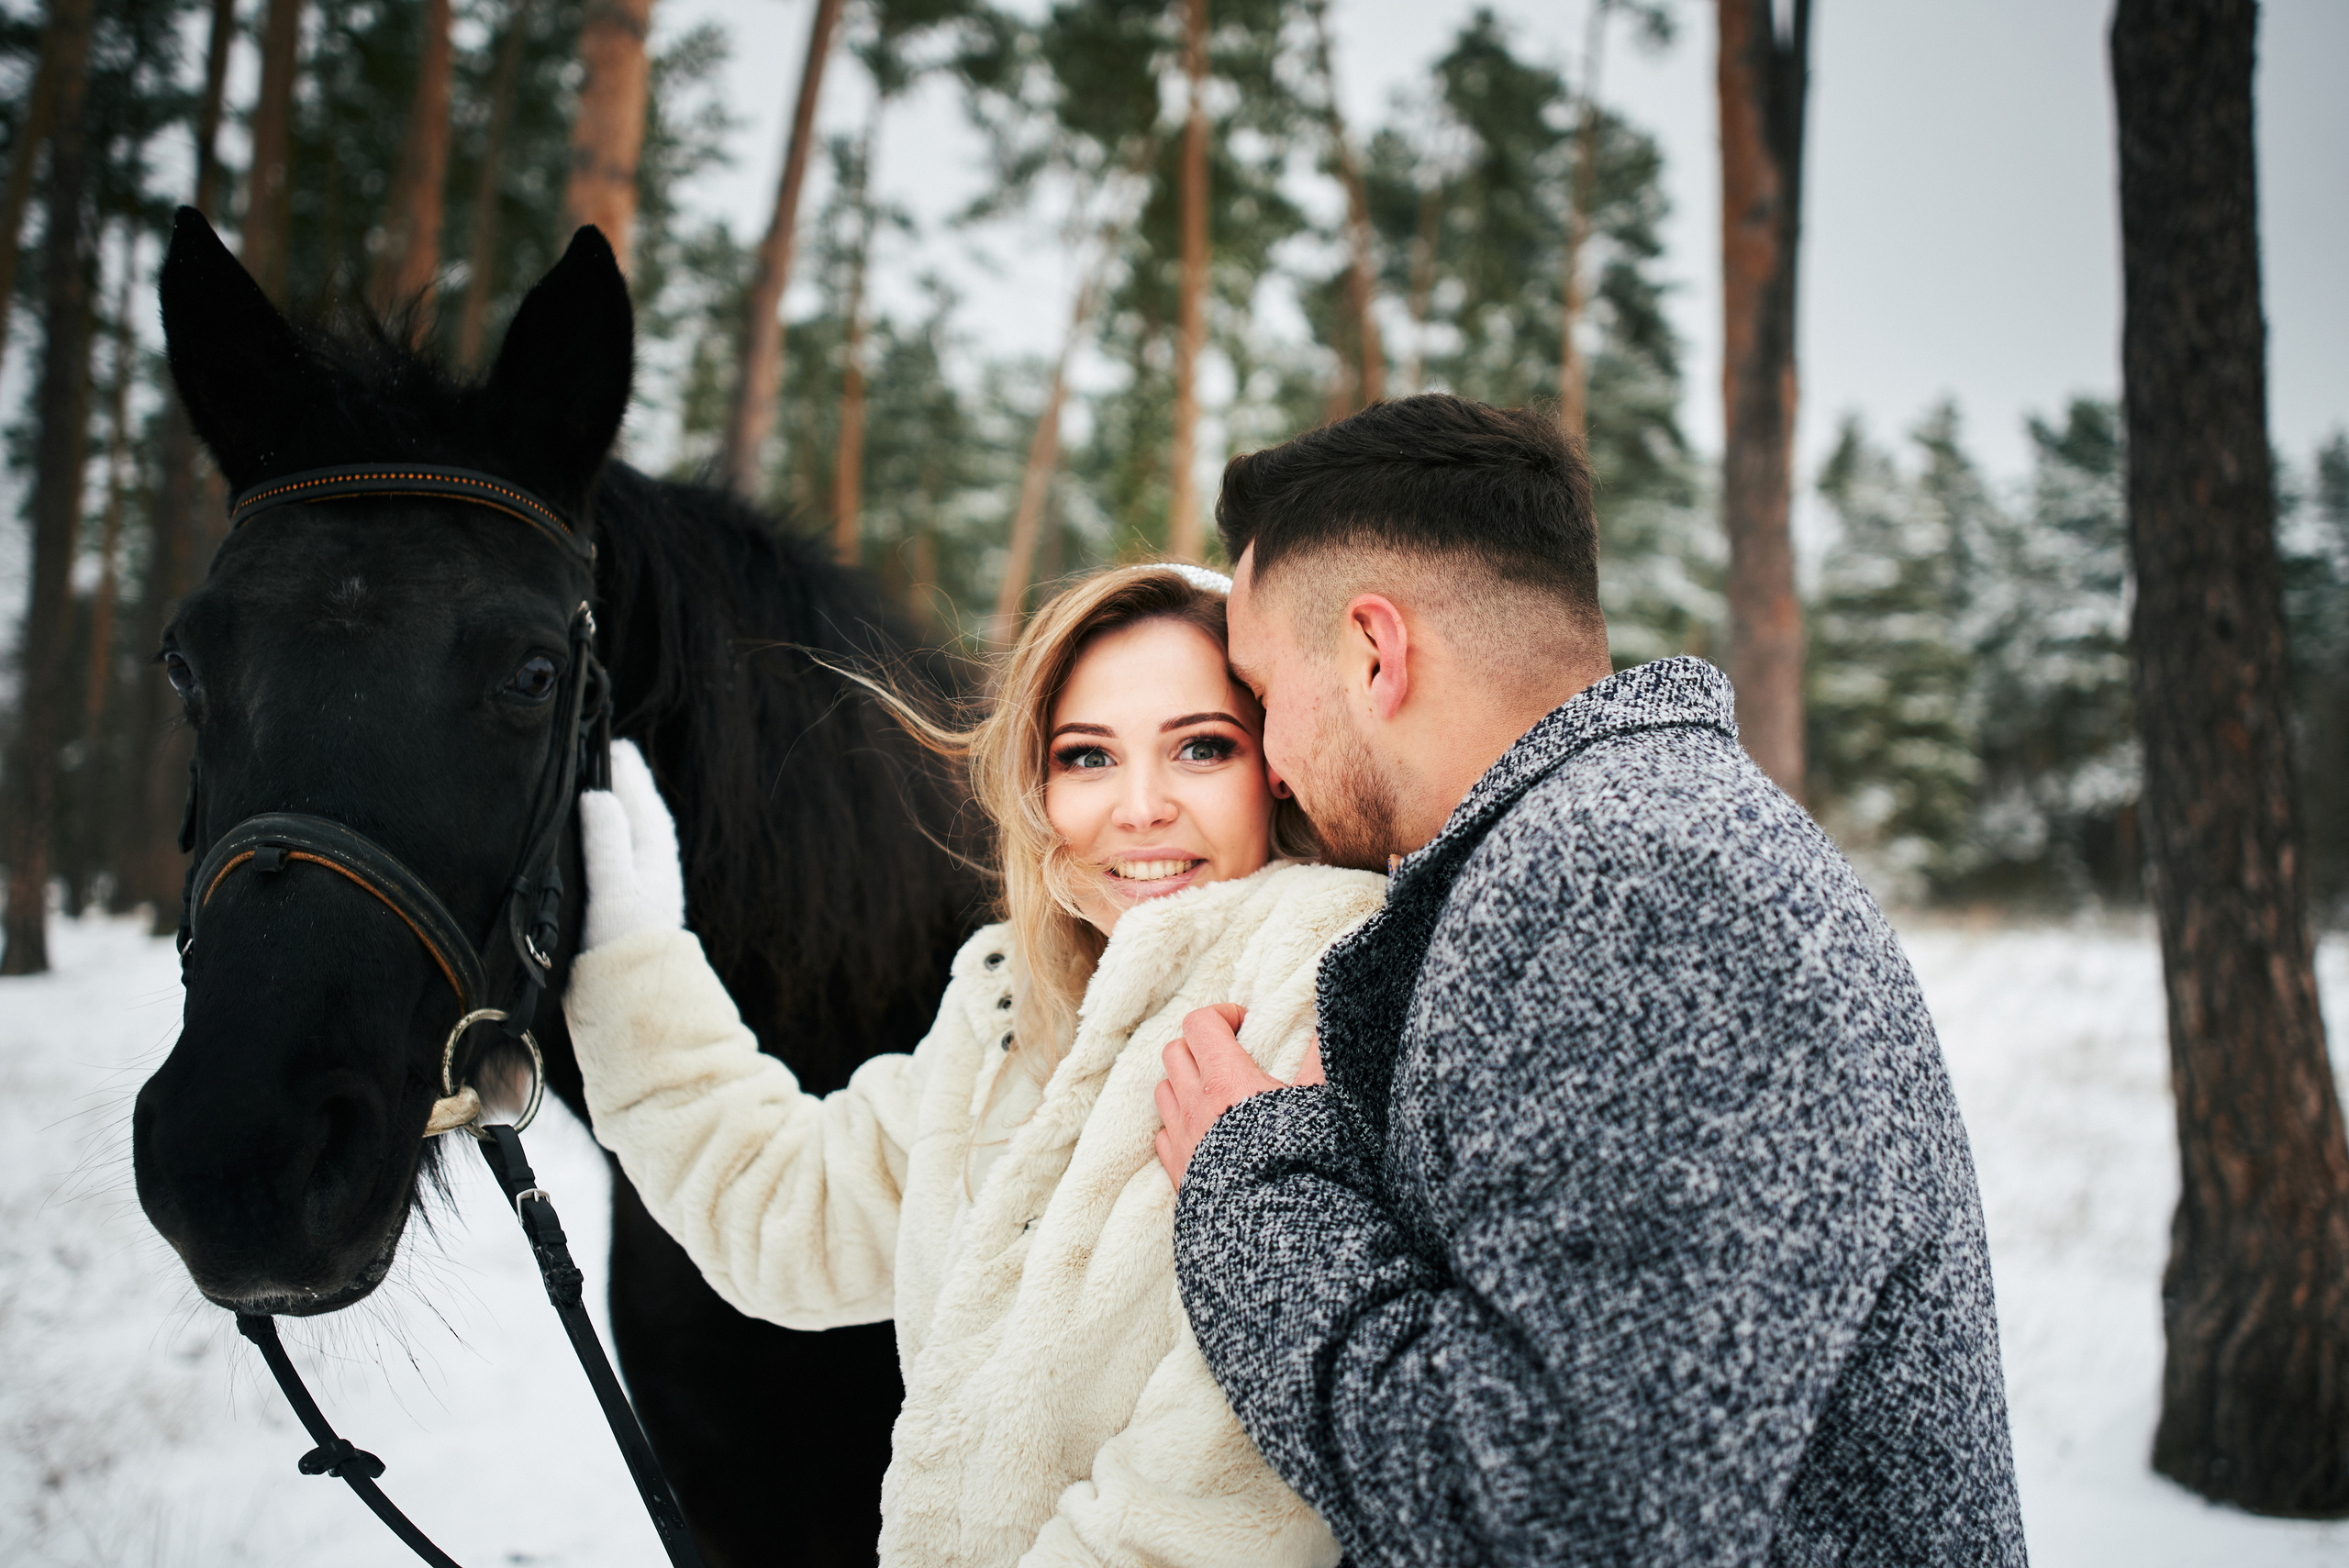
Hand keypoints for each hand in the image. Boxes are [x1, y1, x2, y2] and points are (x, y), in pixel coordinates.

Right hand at [579, 740, 686, 949]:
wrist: (637, 1000)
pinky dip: (614, 836)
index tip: (612, 743)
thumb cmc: (627, 946)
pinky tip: (602, 840)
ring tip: (606, 785)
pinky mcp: (630, 906)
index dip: (628, 772)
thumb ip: (608, 842)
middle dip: (627, 784)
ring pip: (635, 834)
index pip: (643, 802)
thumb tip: (599, 794)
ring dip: (622, 808)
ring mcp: (645, 887)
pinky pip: (625, 855)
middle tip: (609, 753)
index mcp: (655, 857)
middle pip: (642, 814)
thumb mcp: (615, 890)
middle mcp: (655, 868)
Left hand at [1154, 1004, 1311, 1189]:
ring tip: (1216, 1092)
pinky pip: (1163, 1131)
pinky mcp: (1176, 1167)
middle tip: (1230, 1055)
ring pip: (1164, 1088)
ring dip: (1184, 1082)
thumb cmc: (1297, 1159)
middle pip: (1175, 1050)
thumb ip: (1319, 1060)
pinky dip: (1177, 1123)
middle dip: (1200, 1045)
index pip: (1200, 1023)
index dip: (1222, 1015)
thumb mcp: (1318, 1104)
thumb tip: (1324, 1028)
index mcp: (1225, 1078)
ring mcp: (1181, 1135)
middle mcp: (1194, 1102)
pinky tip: (1204, 1130)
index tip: (1246, 1026)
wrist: (1270, 1223)